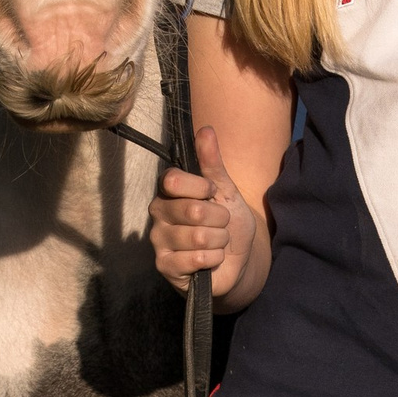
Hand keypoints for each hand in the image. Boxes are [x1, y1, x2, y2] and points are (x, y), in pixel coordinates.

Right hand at [146, 124, 259, 300]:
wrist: (238, 259)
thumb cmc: (228, 223)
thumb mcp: (225, 190)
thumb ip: (212, 162)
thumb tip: (206, 129)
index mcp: (168, 191)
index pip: (174, 180)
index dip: (203, 188)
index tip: (213, 194)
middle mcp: (158, 214)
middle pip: (193, 211)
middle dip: (220, 219)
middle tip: (220, 224)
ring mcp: (159, 242)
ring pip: (199, 237)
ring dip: (220, 241)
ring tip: (216, 243)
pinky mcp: (165, 267)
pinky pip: (198, 259)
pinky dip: (215, 259)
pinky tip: (211, 260)